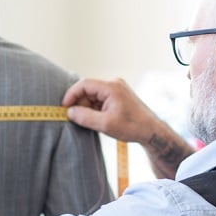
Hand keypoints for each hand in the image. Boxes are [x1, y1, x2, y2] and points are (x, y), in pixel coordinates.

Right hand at [63, 78, 193, 178]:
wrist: (151, 131)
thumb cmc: (132, 127)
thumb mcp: (105, 124)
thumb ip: (85, 117)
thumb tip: (69, 112)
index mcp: (111, 87)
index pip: (84, 84)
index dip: (71, 95)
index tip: (64, 107)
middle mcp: (114, 84)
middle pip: (88, 90)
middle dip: (80, 104)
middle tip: (77, 119)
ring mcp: (116, 90)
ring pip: (93, 96)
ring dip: (87, 108)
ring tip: (91, 122)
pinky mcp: (118, 96)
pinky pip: (100, 99)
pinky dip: (95, 109)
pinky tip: (97, 120)